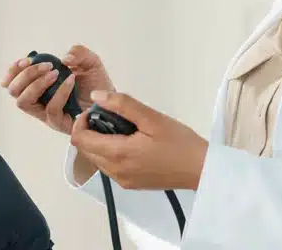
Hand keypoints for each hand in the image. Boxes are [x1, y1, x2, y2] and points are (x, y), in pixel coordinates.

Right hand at [1, 45, 114, 134]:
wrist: (111, 102)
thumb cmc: (96, 84)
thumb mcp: (89, 62)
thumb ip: (79, 53)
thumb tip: (64, 58)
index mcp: (38, 84)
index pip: (12, 80)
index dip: (13, 70)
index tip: (26, 60)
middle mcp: (38, 99)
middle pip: (13, 90)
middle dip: (25, 74)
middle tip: (46, 65)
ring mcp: (46, 112)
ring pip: (24, 102)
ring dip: (36, 83)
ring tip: (54, 73)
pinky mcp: (58, 122)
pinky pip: (51, 109)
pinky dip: (59, 92)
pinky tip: (70, 81)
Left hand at [70, 91, 208, 190]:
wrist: (201, 170)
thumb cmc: (180, 143)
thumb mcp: (151, 117)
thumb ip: (121, 105)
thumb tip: (96, 96)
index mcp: (118, 154)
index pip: (80, 140)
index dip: (82, 121)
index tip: (96, 110)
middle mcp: (115, 171)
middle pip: (85, 150)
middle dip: (90, 130)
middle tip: (111, 115)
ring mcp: (122, 180)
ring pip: (96, 159)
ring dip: (100, 142)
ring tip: (123, 128)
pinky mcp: (130, 184)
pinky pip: (109, 167)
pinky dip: (110, 152)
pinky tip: (130, 142)